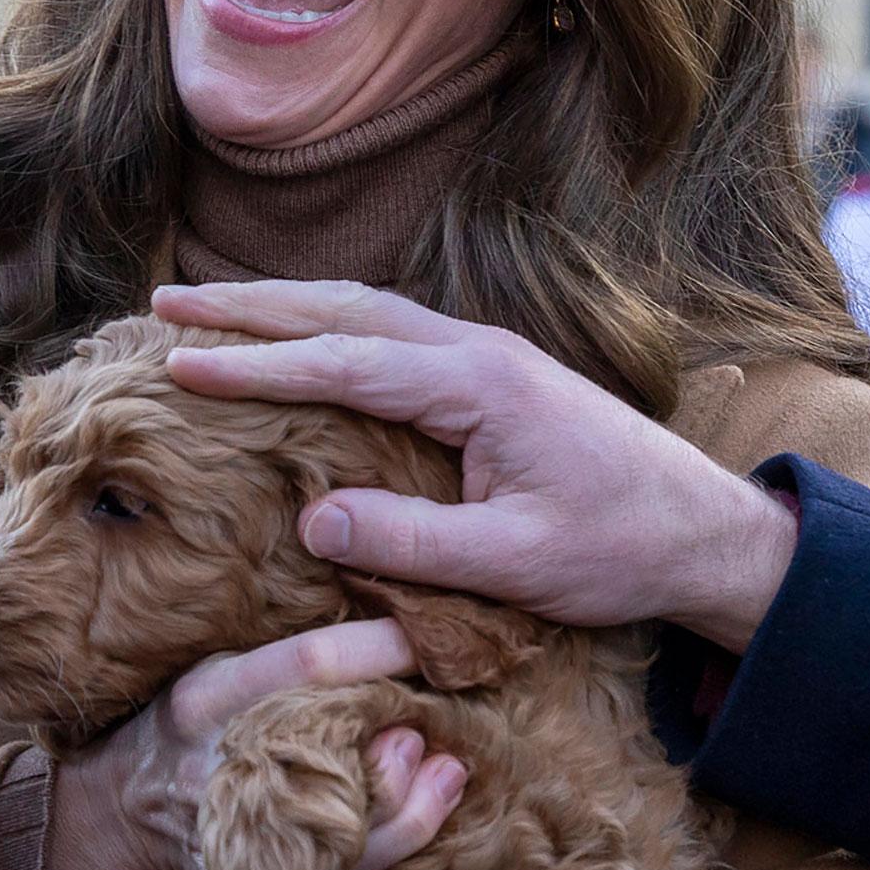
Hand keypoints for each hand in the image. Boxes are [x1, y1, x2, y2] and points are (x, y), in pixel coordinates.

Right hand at [44, 618, 466, 869]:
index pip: (310, 664)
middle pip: (332, 774)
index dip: (381, 650)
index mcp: (210, 701)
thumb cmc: (201, 717)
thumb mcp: (224, 663)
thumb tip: (402, 622)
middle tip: (430, 738)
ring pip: (347, 853)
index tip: (432, 640)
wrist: (129, 803)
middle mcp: (221, 778)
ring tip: (451, 782)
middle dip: (399, 758)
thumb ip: (295, 653)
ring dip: (418, 821)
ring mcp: (238, 850)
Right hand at [155, 279, 802, 653]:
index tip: (177, 363)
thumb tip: (314, 519)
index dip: (256, 364)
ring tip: (208, 310)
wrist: (707, 531)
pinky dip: (332, 330)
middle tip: (162, 305)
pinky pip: (395, 338)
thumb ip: (415, 544)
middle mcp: (480, 353)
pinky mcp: (497, 380)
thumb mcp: (516, 564)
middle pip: (346, 310)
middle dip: (251, 306)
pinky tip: (301, 344)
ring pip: (370, 314)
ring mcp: (490, 360)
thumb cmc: (621, 549)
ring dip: (287, 309)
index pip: (344, 361)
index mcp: (480, 385)